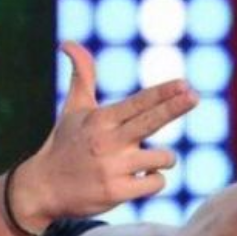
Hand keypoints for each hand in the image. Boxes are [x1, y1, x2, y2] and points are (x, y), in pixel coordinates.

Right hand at [13, 41, 197, 226]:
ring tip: (144, 160)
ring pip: (162, 158)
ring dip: (162, 159)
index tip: (183, 85)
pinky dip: (154, 180)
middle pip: (150, 121)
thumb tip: (67, 42)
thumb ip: (82, 76)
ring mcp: (112, 168)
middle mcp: (107, 142)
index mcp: (100, 120)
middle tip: (194, 96)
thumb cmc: (63, 145)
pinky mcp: (117, 193)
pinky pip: (155, 183)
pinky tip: (138, 179)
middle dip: (175, 107)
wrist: (42, 189)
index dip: (163, 93)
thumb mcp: (72, 109)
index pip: (138, 103)